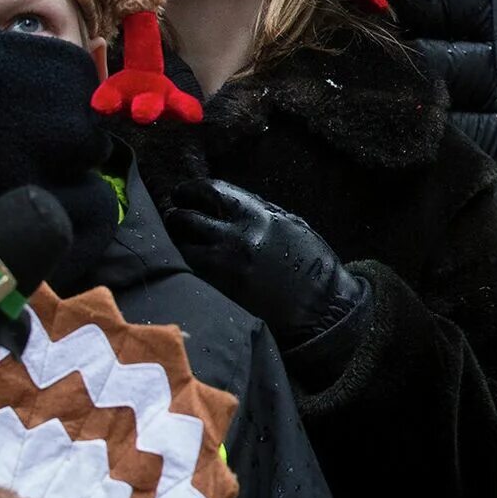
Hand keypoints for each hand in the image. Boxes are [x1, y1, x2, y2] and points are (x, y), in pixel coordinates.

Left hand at [163, 179, 367, 351]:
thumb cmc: (312, 264)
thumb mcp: (290, 225)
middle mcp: (235, 237)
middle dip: (175, 217)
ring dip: (175, 244)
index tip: (182, 194)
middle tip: (175, 220)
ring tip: (179, 245)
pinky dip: (184, 268)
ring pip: (179, 248)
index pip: (209, 191)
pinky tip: (188, 268)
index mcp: (257, 215)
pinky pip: (188, 274)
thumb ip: (256, 213)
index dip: (189, 190)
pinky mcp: (217, 292)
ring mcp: (224, 267)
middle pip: (185, 218)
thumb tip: (224, 205)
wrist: (321, 307)